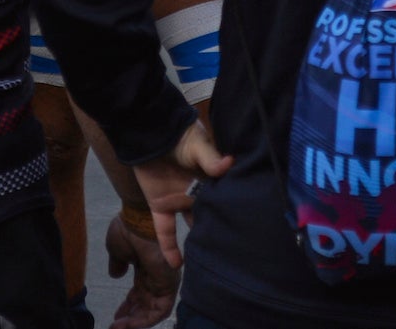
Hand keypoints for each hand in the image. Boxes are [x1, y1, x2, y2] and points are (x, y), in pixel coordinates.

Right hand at [104, 209, 180, 328]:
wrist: (139, 219)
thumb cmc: (128, 229)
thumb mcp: (117, 250)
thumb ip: (117, 263)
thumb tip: (115, 275)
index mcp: (145, 266)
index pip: (139, 293)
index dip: (128, 306)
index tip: (115, 316)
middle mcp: (157, 275)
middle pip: (146, 303)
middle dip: (131, 317)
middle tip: (115, 326)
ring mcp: (164, 280)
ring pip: (154, 310)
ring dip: (137, 322)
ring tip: (119, 327)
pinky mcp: (170, 284)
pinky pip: (162, 310)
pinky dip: (146, 320)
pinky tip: (129, 324)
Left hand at [130, 119, 233, 268]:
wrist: (148, 131)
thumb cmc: (178, 134)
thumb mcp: (197, 144)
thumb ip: (210, 158)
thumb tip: (229, 164)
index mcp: (211, 178)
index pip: (225, 199)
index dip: (234, 213)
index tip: (247, 231)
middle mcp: (198, 193)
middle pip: (210, 216)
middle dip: (219, 232)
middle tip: (233, 254)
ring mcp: (179, 200)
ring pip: (191, 227)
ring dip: (198, 243)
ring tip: (210, 265)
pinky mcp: (160, 206)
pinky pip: (165, 230)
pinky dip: (169, 247)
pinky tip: (177, 265)